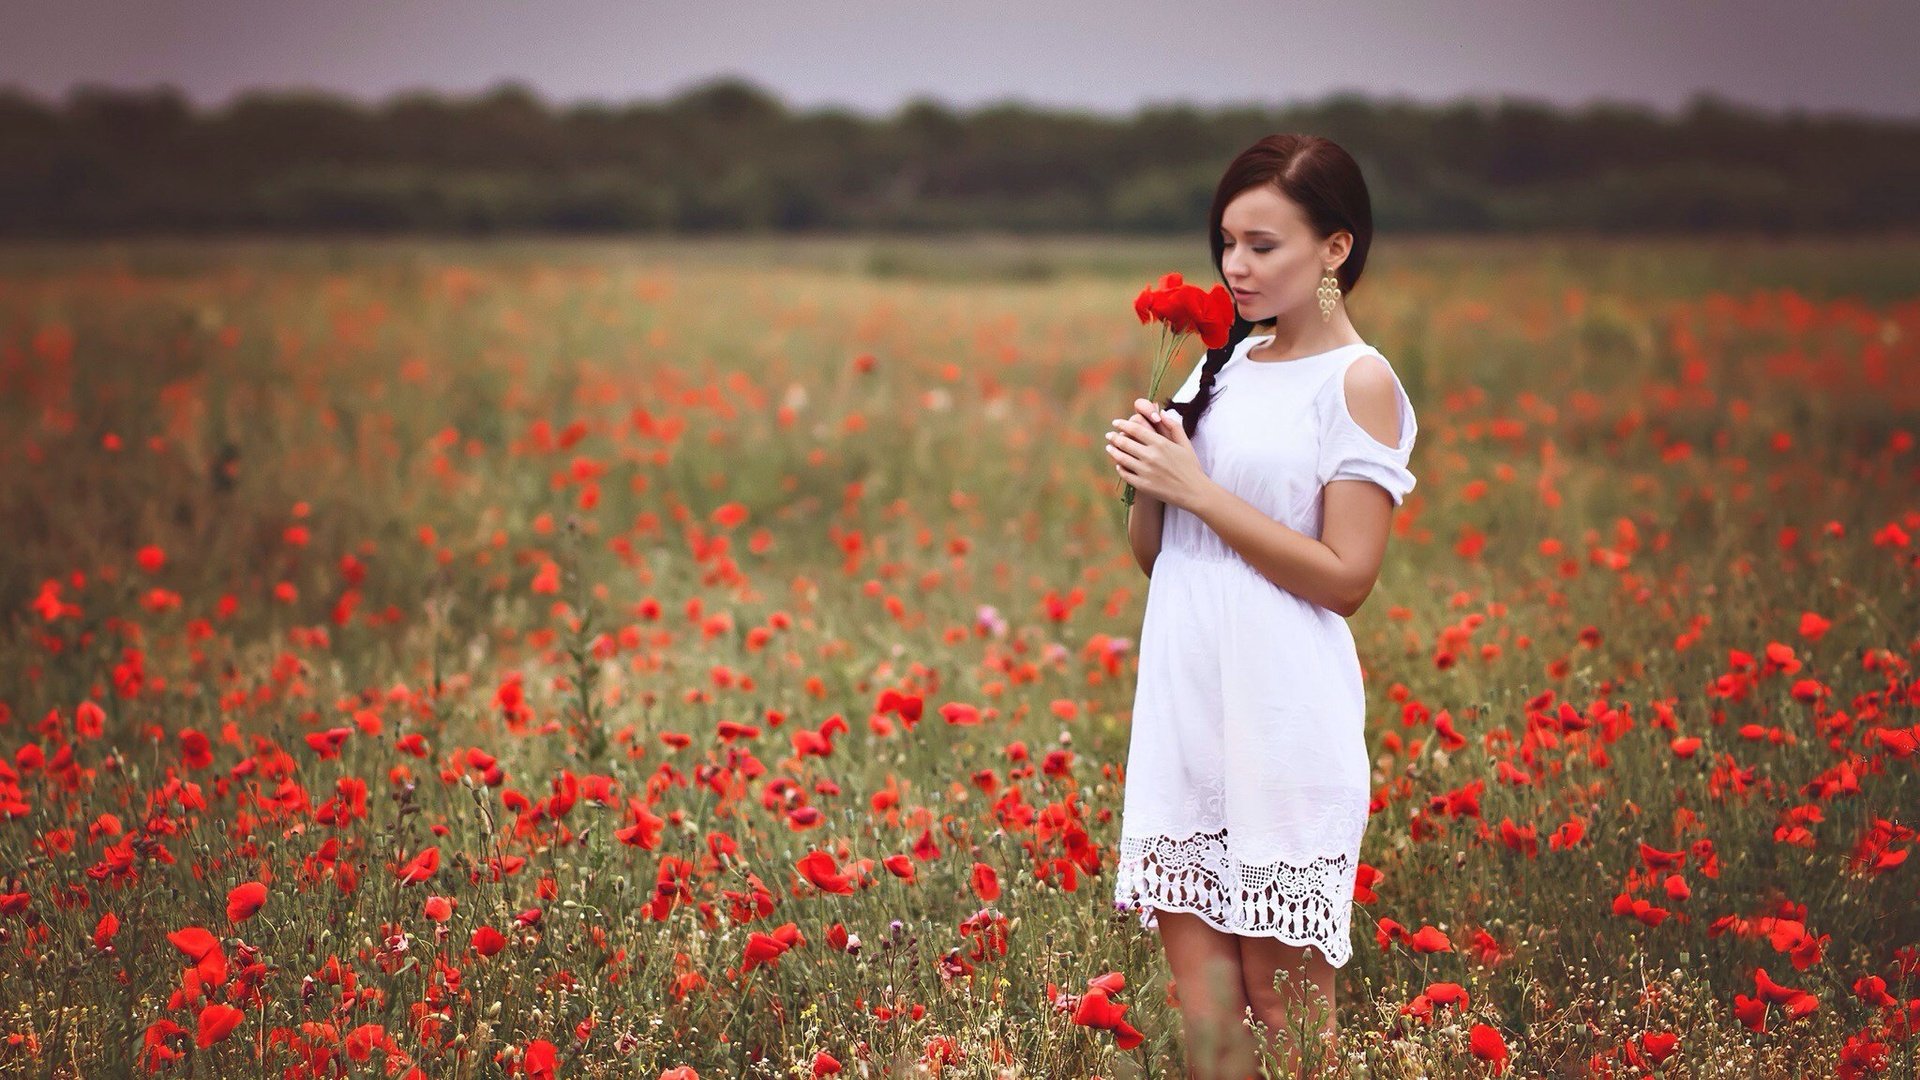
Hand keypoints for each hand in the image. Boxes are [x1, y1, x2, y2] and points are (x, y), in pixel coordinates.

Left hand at [1106, 397, 1211, 511]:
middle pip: (1125, 442)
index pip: (1135, 429)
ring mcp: (1145, 471)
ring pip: (1122, 458)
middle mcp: (1151, 456)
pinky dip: (1120, 468)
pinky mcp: (1143, 485)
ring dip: (1113, 451)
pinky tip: (1118, 464)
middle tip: (1109, 434)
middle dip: (1114, 437)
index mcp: (1160, 443)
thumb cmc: (1191, 466)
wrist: (1194, 492)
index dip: (1123, 425)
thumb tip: (1161, 412)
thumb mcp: (1185, 444)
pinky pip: (1126, 474)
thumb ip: (1173, 426)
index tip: (1116, 423)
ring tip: (1109, 447)